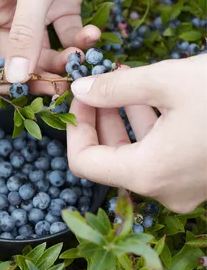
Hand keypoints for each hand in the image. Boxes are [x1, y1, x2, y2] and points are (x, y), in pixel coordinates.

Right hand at [0, 0, 119, 94]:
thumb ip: (26, 32)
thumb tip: (16, 76)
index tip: (10, 91)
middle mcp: (6, 9)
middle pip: (13, 55)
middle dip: (33, 74)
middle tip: (53, 89)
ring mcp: (35, 10)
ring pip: (41, 51)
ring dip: (60, 62)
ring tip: (79, 63)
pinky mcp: (61, 7)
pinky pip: (66, 35)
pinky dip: (79, 42)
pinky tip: (92, 36)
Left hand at [67, 55, 206, 213]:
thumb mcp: (167, 81)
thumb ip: (114, 87)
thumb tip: (79, 89)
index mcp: (149, 173)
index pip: (84, 162)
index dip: (75, 128)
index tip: (80, 97)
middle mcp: (164, 189)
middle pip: (110, 158)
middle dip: (100, 117)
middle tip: (100, 82)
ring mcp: (184, 187)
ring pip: (136, 153)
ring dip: (124, 116)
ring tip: (125, 79)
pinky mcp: (199, 177)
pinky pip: (160, 154)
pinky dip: (149, 126)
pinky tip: (149, 94)